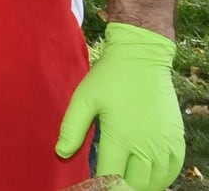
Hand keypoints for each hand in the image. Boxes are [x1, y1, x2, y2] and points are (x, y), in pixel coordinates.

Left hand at [55, 22, 181, 190]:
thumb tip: (61, 154)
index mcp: (120, 137)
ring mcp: (164, 145)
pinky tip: (146, 173)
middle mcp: (146, 146)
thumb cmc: (109, 78)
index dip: (99, 185)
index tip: (91, 183)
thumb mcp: (83, 99)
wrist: (142, 59)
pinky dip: (159, 178)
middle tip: (107, 178)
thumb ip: (72, 129)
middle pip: (134, 185)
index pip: (110, 178)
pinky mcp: (176, 140)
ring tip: (123, 177)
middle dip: (118, 186)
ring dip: (138, 184)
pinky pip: (172, 172)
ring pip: (155, 183)